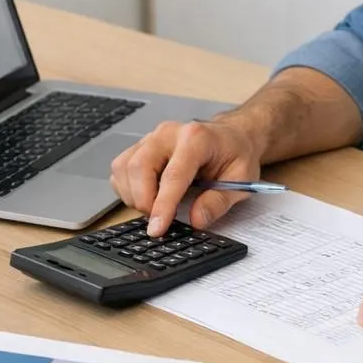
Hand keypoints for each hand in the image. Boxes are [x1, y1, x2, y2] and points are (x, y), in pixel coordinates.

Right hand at [110, 118, 262, 235]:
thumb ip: (219, 201)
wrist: (231, 135)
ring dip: (134, 196)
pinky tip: (147, 196)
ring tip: (156, 207)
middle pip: (139, 167)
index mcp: (196, 138)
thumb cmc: (236, 154)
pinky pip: (120, 169)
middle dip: (143, 201)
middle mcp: (169, 133)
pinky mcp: (140, 146)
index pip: (173, 175)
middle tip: (159, 221)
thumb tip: (196, 220)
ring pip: (124, 168)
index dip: (163, 205)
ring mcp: (151, 137)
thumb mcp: (242, 180)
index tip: (157, 228)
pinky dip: (127, 188)